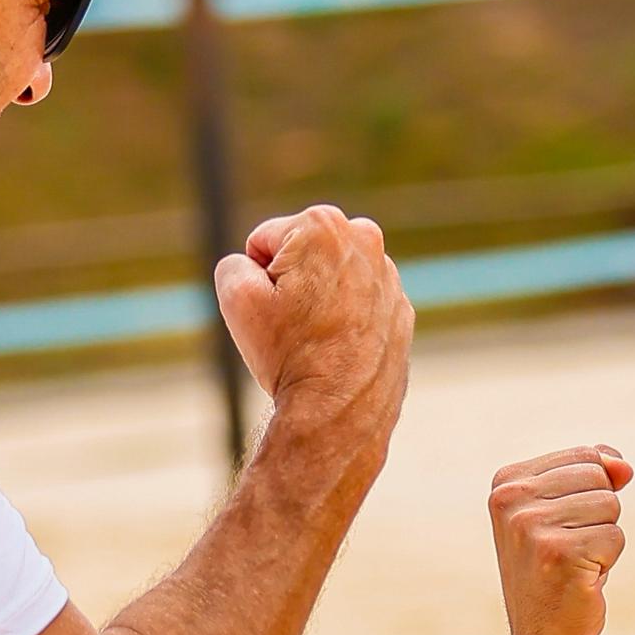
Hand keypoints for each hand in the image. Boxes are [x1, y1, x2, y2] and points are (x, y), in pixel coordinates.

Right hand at [216, 209, 411, 462]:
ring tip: (316, 337)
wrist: (340, 410)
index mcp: (323, 224)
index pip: (264, 243)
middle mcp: (364, 238)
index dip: (257, 279)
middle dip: (290, 283)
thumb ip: (234, 263)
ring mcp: (389, 275)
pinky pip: (358, 305)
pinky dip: (346, 321)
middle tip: (293, 323)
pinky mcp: (400, 308)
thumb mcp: (237, 297)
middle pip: (302, 254)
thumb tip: (252, 264)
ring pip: (330, 280)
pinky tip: (339, 347)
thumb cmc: (289, 352)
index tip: (274, 309)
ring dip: (319, 300)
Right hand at [489, 445, 632, 634]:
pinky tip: (580, 578)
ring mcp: (530, 528)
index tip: (564, 525)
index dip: (592, 492)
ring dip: (604, 537)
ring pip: (610, 505)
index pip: (587, 455)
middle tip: (572, 547)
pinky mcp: (557, 554)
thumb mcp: (567, 508)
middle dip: (600, 514)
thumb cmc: (560, 566)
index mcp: (506, 482)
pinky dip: (607, 561)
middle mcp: (510, 500)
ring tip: (575, 562)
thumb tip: (623, 467)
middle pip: (600, 476)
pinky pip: (615, 536)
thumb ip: (595, 472)